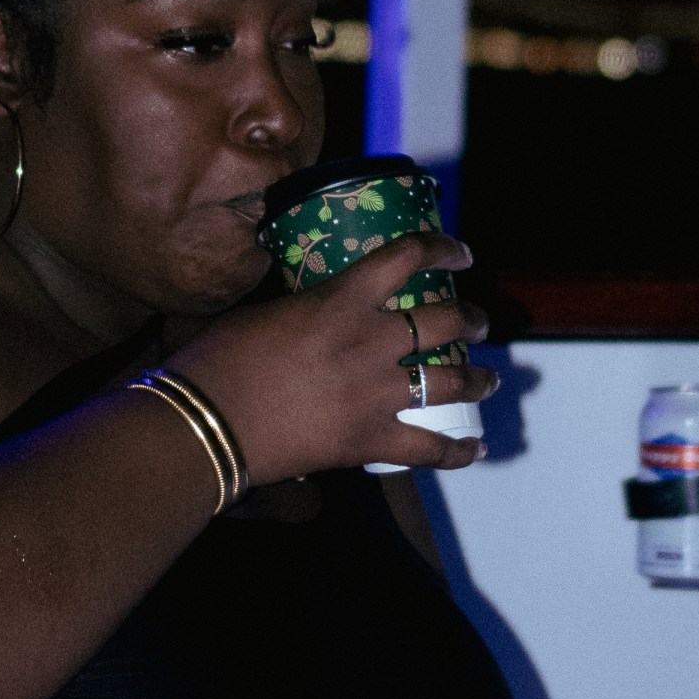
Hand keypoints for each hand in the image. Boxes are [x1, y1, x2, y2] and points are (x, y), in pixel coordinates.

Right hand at [165, 230, 495, 482]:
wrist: (209, 422)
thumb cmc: (217, 359)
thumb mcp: (259, 310)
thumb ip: (293, 302)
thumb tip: (295, 295)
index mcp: (342, 300)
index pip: (407, 257)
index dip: (442, 248)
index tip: (459, 252)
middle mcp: (372, 342)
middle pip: (444, 321)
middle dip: (471, 318)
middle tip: (476, 321)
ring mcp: (378, 394)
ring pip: (452, 381)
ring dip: (478, 377)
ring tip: (489, 378)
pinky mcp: (372, 440)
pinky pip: (431, 449)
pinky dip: (459, 451)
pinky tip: (476, 448)